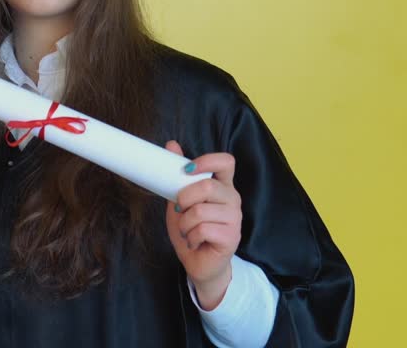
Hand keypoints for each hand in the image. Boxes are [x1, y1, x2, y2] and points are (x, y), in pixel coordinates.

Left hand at [164, 139, 242, 310]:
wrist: (198, 263)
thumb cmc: (191, 230)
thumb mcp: (179, 200)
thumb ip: (177, 176)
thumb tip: (171, 144)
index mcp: (222, 186)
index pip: (226, 162)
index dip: (207, 160)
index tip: (186, 169)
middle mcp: (232, 199)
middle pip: (207, 186)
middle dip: (184, 199)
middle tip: (179, 210)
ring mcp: (235, 219)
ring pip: (200, 211)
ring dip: (184, 223)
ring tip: (187, 230)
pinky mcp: (232, 237)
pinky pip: (203, 230)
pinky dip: (190, 237)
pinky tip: (194, 241)